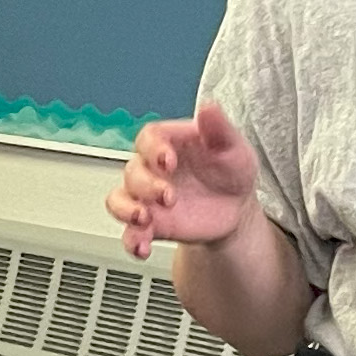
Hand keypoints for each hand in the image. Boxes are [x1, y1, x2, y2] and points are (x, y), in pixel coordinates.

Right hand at [107, 105, 263, 259]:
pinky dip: (132, 241)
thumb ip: (220, 129)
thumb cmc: (231, 170)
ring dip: (126, 210)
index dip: (153, 149)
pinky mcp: (151, 224)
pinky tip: (142, 248)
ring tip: (144, 219)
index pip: (148, 138)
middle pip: (133, 171)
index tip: (168, 161)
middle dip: (146, 185)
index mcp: (170, 143)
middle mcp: (153, 169)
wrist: (236, 208)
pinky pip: (130, 232)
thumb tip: (209, 108)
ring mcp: (148, 198)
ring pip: (119, 200)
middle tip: (168, 196)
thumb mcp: (233, 147)